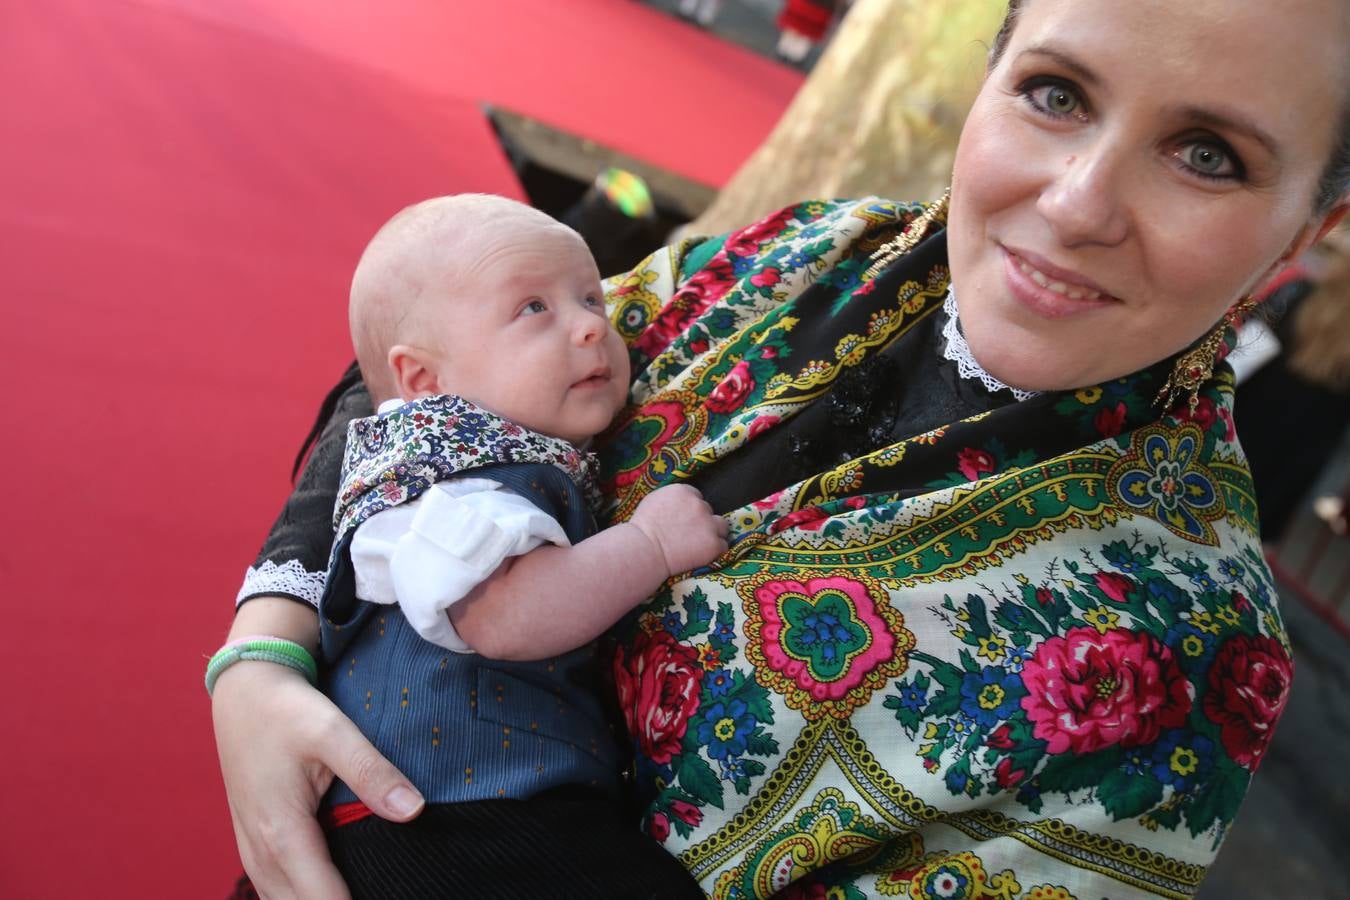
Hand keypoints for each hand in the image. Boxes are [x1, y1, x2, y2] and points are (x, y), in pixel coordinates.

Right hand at [212, 660, 424, 898]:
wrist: (244, 691)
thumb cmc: (288, 710)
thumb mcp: (333, 732)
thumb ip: (372, 773)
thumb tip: (416, 810)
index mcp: (283, 832)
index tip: (395, 897)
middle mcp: (261, 852)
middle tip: (391, 892)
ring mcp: (251, 850)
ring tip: (364, 892)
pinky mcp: (251, 842)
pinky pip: (274, 890)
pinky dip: (300, 898)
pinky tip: (329, 890)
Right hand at [628, 484, 728, 575]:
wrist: (644, 550)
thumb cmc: (642, 528)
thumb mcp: (654, 501)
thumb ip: (672, 499)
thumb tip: (680, 503)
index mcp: (684, 492)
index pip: (697, 497)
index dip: (691, 510)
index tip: (684, 521)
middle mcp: (699, 505)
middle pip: (708, 511)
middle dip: (701, 521)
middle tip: (689, 535)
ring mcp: (709, 524)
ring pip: (722, 526)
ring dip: (714, 533)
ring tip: (700, 545)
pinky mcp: (714, 544)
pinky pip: (723, 545)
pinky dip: (715, 551)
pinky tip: (701, 555)